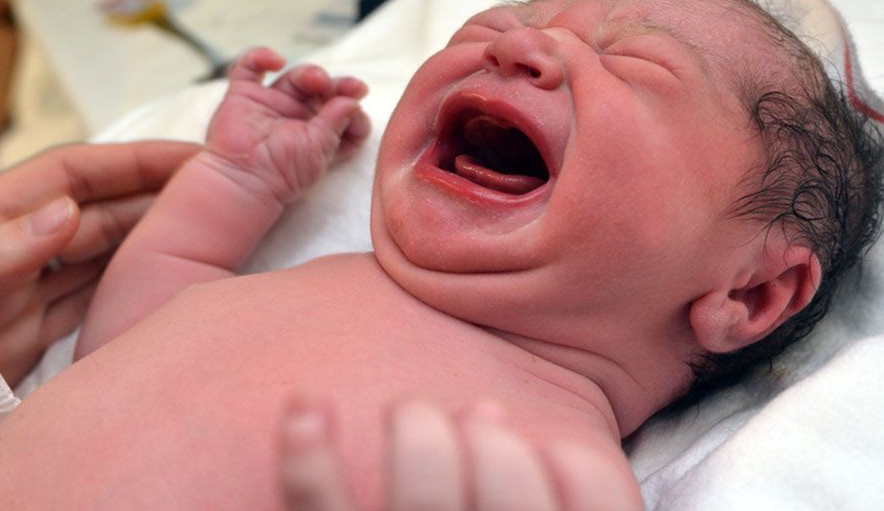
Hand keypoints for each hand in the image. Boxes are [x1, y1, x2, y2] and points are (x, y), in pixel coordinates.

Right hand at [206, 47, 369, 203]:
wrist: (244, 179)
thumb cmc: (283, 173)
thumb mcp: (321, 149)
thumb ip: (337, 121)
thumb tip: (353, 99)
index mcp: (317, 134)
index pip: (343, 114)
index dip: (354, 109)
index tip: (357, 108)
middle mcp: (295, 118)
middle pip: (322, 91)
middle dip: (337, 86)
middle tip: (347, 87)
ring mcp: (269, 105)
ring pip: (295, 77)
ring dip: (310, 73)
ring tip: (317, 80)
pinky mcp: (243, 95)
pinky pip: (249, 67)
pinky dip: (261, 56)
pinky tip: (276, 60)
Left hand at [278, 397, 642, 510]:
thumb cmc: (461, 510)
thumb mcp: (528, 509)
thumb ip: (556, 492)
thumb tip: (485, 410)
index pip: (600, 507)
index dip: (581, 474)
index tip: (552, 451)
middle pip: (509, 496)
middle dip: (496, 444)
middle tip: (474, 424)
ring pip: (419, 501)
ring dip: (419, 432)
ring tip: (411, 414)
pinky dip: (308, 459)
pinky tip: (306, 407)